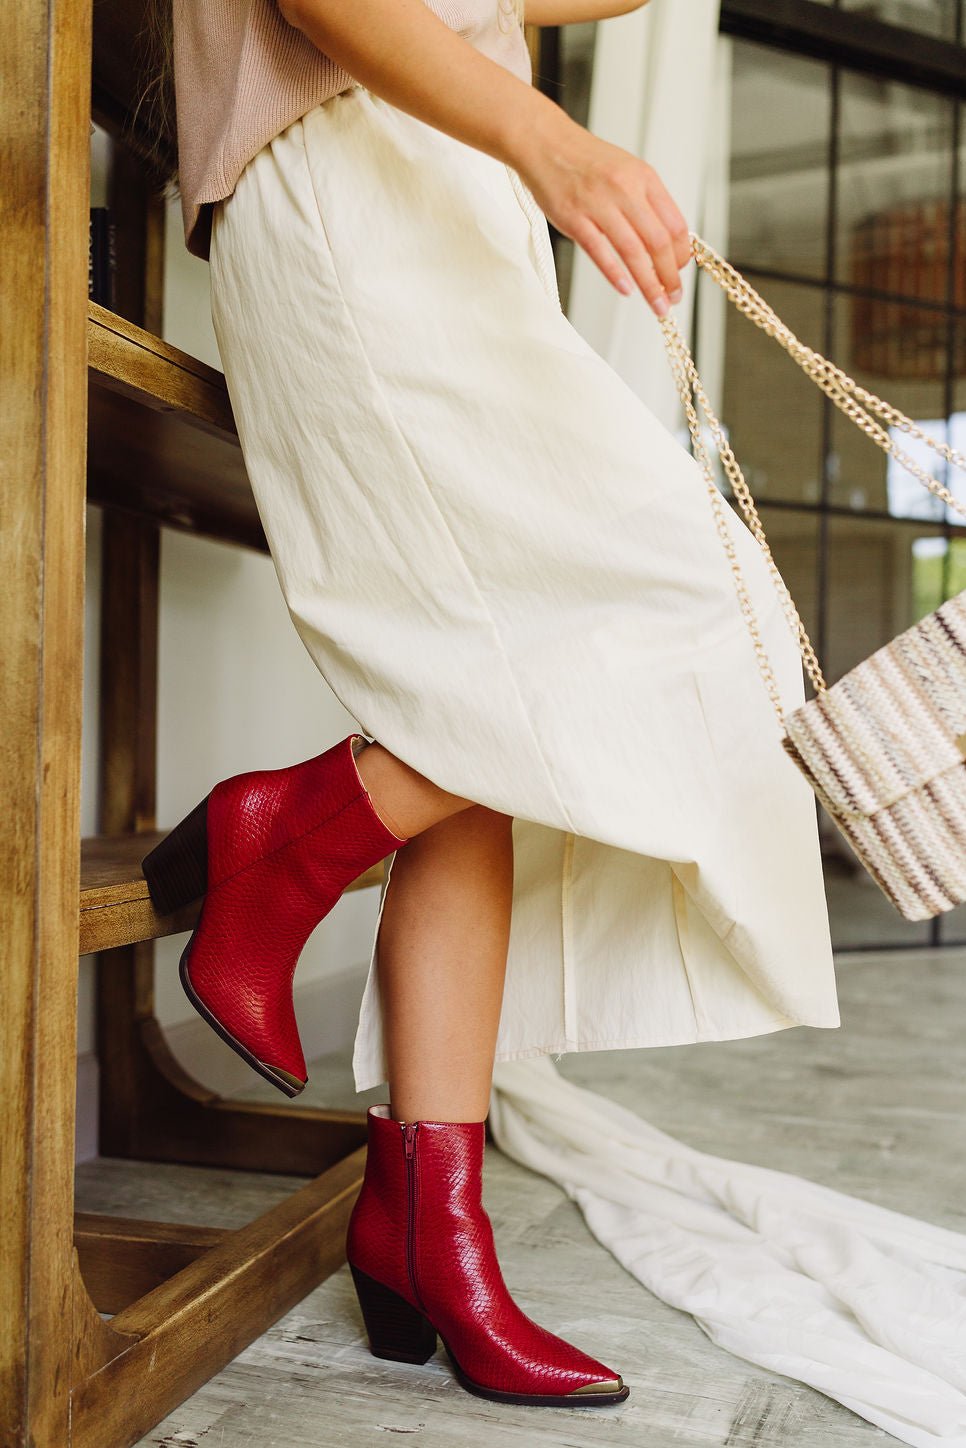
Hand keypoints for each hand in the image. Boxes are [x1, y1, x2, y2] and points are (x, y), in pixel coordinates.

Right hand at [513, 117, 691, 317]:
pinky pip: (600, 251)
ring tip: (657, 304)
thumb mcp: (627, 171)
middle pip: (659, 242)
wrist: (546, 142)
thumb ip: (646, 202)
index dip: (682, 255)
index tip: (680, 273)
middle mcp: (625, 189)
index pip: (675, 224)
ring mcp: (598, 204)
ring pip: (633, 251)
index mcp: (645, 178)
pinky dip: (615, 273)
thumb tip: (666, 241)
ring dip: (649, 284)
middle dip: (671, 276)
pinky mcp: (574, 218)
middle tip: (674, 298)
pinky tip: (626, 289)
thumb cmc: (586, 161)